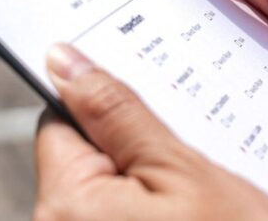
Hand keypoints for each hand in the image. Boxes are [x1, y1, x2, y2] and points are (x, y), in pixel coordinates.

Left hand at [34, 44, 267, 220]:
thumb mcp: (188, 174)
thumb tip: (64, 62)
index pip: (60, 123)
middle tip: (194, 170)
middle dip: (135, 156)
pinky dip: (156, 220)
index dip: (108, 113)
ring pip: (109, 199)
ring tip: (207, 210)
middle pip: (85, 164)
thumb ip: (119, 114)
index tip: (149, 112)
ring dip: (152, 195)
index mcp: (67, 209)